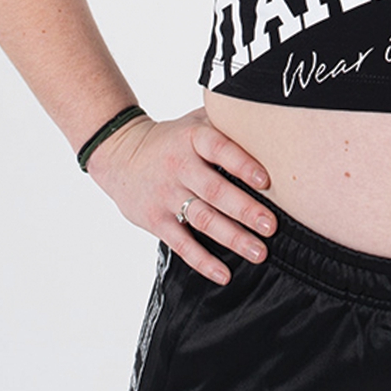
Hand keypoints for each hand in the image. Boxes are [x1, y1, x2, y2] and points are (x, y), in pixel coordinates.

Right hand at [86, 107, 276, 284]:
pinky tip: (224, 274)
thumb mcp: (196, 120)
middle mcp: (179, 166)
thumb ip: (227, 120)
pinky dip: (203, 261)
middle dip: (245, 210)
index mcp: (192, 138)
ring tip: (259, 252)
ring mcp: (166, 195)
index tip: (266, 180)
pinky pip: (181, 244)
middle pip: (215, 190)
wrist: (120, 154)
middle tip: (271, 226)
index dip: (242, 163)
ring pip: (202, 220)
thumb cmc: (173, 138)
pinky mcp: (155, 220)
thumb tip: (270, 116)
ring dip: (232, 238)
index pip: (219, 148)